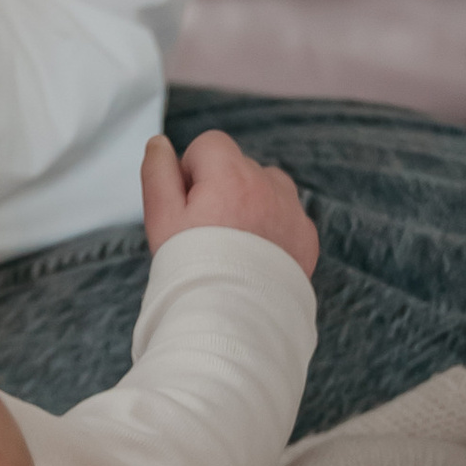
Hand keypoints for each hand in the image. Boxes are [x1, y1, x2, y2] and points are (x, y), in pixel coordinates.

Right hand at [140, 128, 318, 277]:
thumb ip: (158, 173)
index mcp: (230, 175)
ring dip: (253, 201)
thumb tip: (160, 143)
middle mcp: (268, 186)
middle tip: (209, 231)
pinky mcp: (307, 238)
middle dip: (222, 187)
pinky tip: (258, 256)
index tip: (190, 205)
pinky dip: (275, 227)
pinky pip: (290, 216)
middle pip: (239, 166)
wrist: (234, 322)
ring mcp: (293, 212)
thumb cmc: (192, 269)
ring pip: (269, 187)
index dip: (193, 171)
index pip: (210, 144)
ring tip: (236, 242)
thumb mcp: (161, 219)